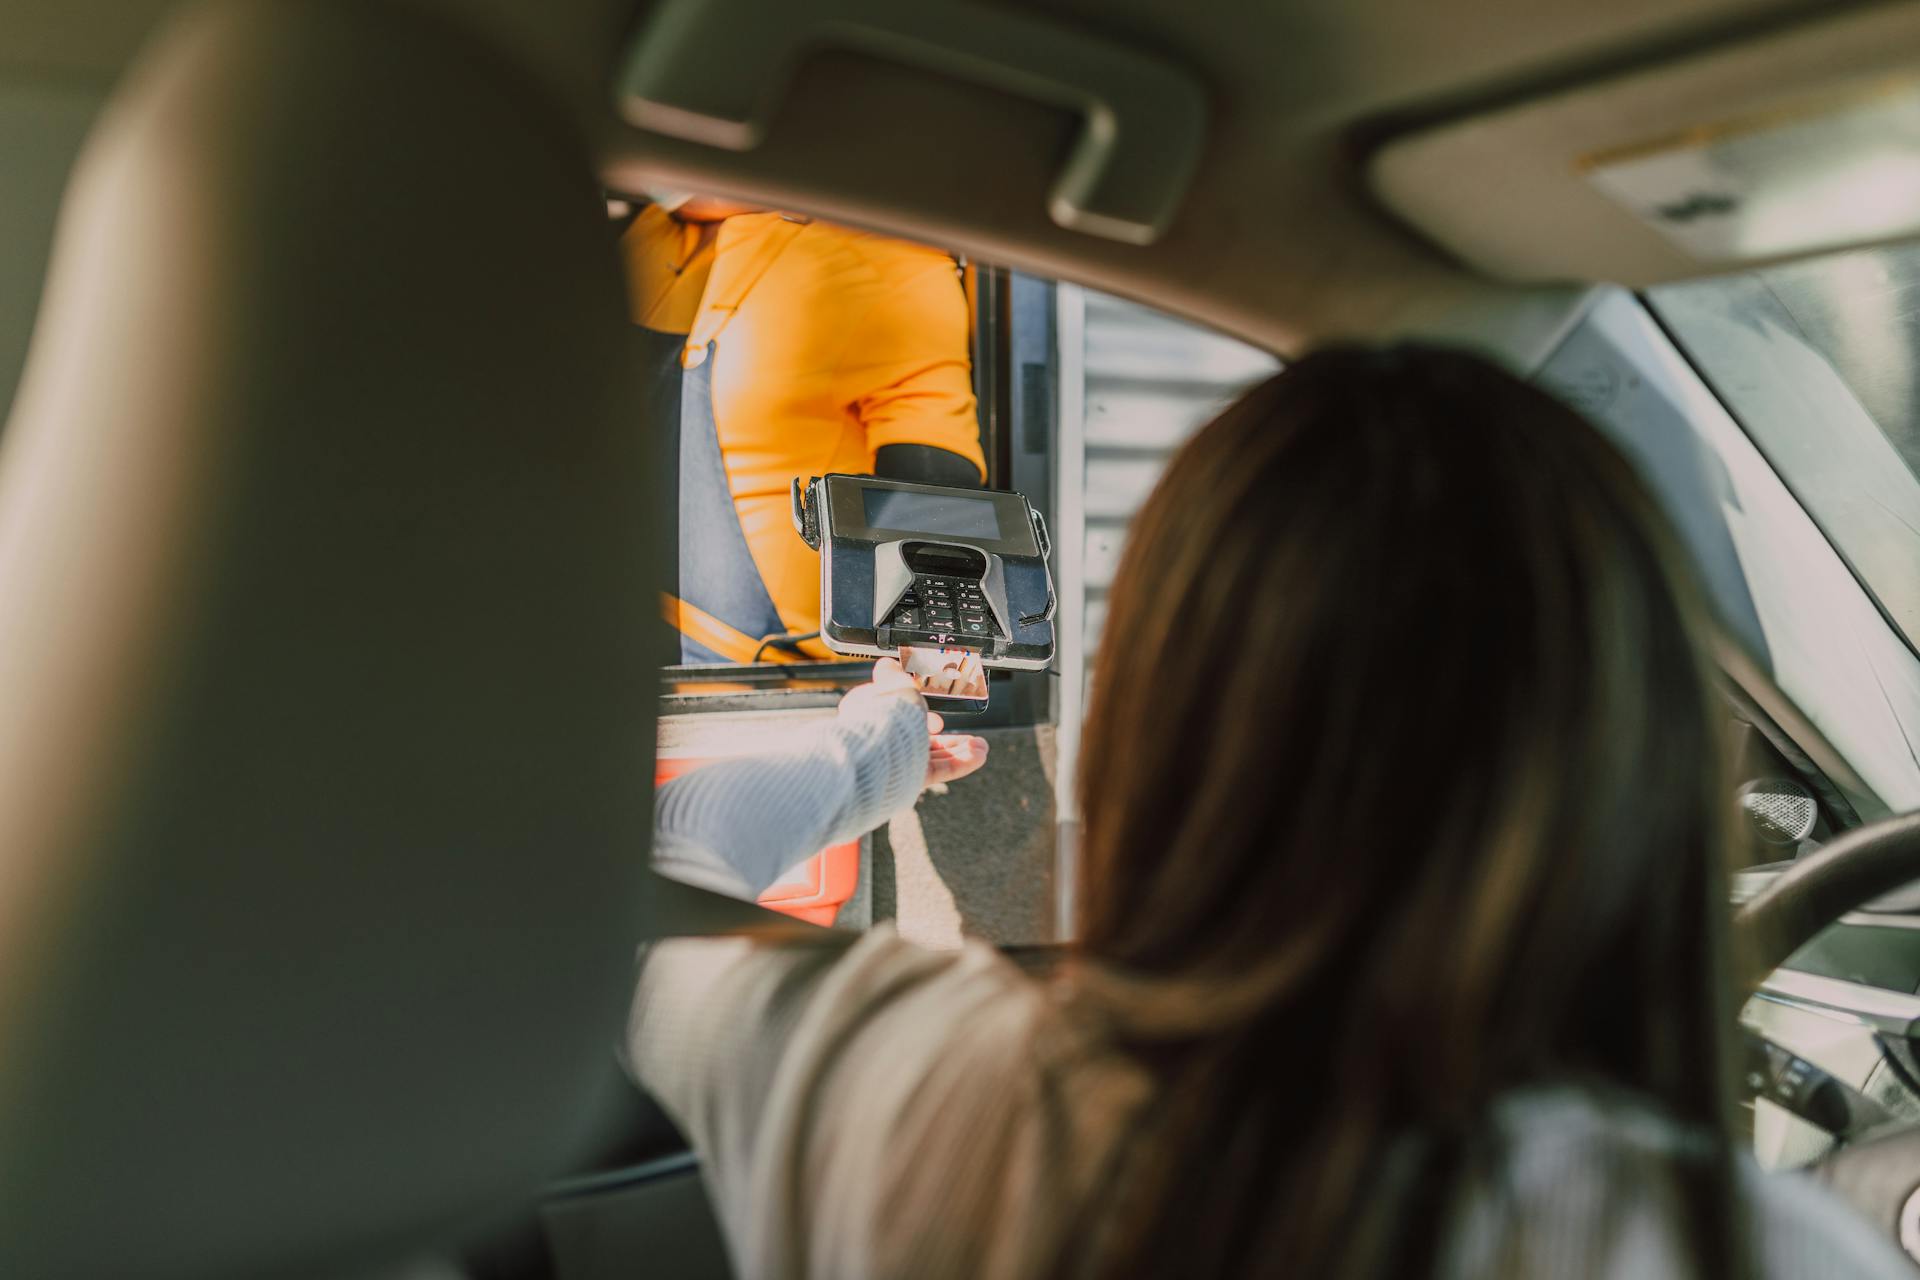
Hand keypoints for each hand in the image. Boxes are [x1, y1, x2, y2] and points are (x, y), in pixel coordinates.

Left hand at [840, 659, 988, 787]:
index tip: (931, 706)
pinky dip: (959, 763)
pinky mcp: (907, 778)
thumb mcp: (895, 684)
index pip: (897, 711)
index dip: (918, 707)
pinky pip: (936, 771)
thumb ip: (895, 677)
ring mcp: (896, 760)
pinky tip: (978, 756)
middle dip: (949, 737)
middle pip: (920, 737)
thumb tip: (887, 664)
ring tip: (981, 747)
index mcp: (873, 715)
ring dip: (959, 751)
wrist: (880, 750)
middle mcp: (883, 739)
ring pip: (931, 756)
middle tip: (967, 735)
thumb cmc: (885, 714)